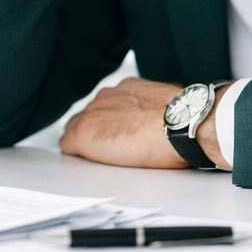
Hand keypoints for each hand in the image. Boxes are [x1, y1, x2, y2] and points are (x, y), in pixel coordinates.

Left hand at [59, 77, 231, 169]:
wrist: (181, 125)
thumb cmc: (184, 120)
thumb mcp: (168, 104)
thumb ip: (154, 106)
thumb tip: (162, 115)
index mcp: (128, 88)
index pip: (108, 106)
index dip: (113, 124)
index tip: (121, 134)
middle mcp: (106, 96)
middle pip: (89, 116)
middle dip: (98, 132)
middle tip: (115, 150)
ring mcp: (92, 113)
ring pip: (75, 128)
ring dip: (87, 143)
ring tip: (106, 158)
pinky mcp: (82, 132)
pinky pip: (67, 145)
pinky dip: (77, 155)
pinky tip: (92, 163)